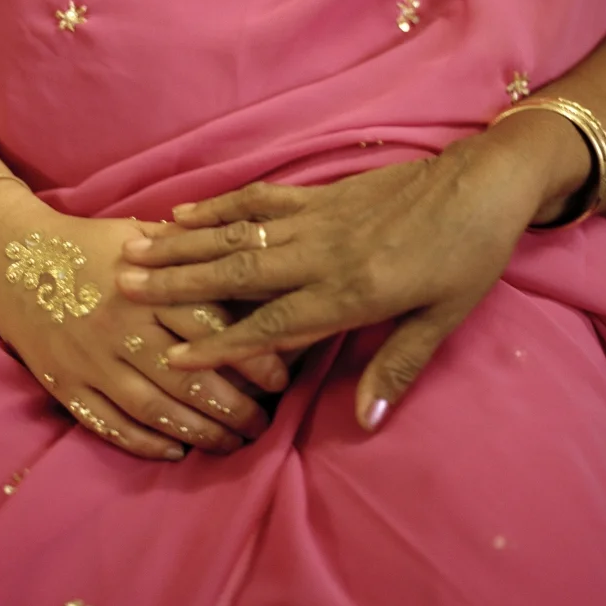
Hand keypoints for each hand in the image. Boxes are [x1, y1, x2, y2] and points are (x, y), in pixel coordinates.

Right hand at [0, 205, 288, 460]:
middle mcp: (118, 326)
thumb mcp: (139, 234)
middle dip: (231, 407)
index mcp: (143, 286)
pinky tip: (176, 451)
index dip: (249, 356)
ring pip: (152, 408)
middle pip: (186, 376)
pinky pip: (109, 424)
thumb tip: (246, 255)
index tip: (280, 377)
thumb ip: (189, 250)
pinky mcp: (64, 385)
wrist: (9, 258)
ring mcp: (89, 360)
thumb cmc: (88, 244)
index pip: (208, 327)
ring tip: (231, 443)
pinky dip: (144, 443)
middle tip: (263, 422)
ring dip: (197, 431)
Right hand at [116, 137, 543, 430]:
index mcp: (352, 293)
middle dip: (177, 283)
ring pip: (237, 233)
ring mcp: (317, 218)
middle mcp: (323, 254)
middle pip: (237, 274)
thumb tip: (365, 422)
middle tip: (123, 286)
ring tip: (136, 246)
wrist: (483, 183)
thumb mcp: (443, 319)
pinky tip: (186, 209)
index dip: (220, 345)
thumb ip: (396, 367)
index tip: (171, 356)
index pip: (273, 326)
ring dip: (184, 242)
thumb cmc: (468, 257)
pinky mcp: (320, 193)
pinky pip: (260, 199)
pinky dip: (220, 204)